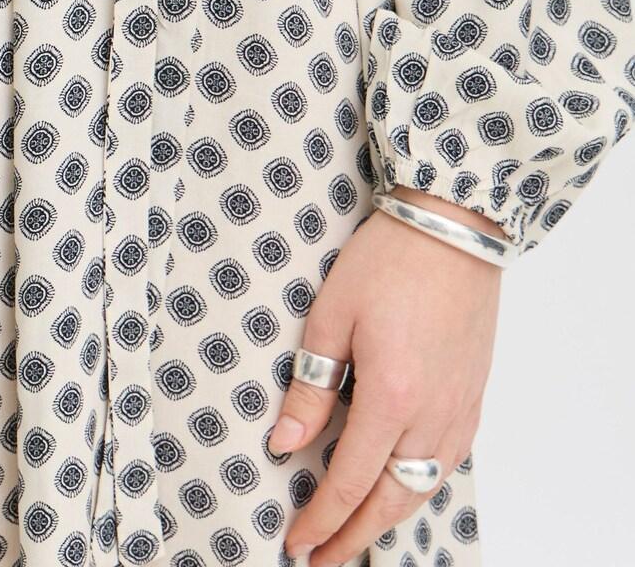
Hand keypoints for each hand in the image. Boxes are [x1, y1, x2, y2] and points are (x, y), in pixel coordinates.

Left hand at [268, 193, 502, 564]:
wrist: (454, 226)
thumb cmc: (389, 260)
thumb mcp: (332, 317)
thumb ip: (310, 388)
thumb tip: (285, 445)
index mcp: (391, 397)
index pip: (350, 482)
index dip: (320, 519)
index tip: (296, 543)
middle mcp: (432, 415)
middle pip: (392, 500)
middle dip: (353, 536)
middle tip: (321, 557)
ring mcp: (460, 407)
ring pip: (424, 487)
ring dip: (389, 518)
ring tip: (356, 533)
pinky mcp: (473, 394)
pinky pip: (448, 461)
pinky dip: (420, 487)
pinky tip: (402, 487)